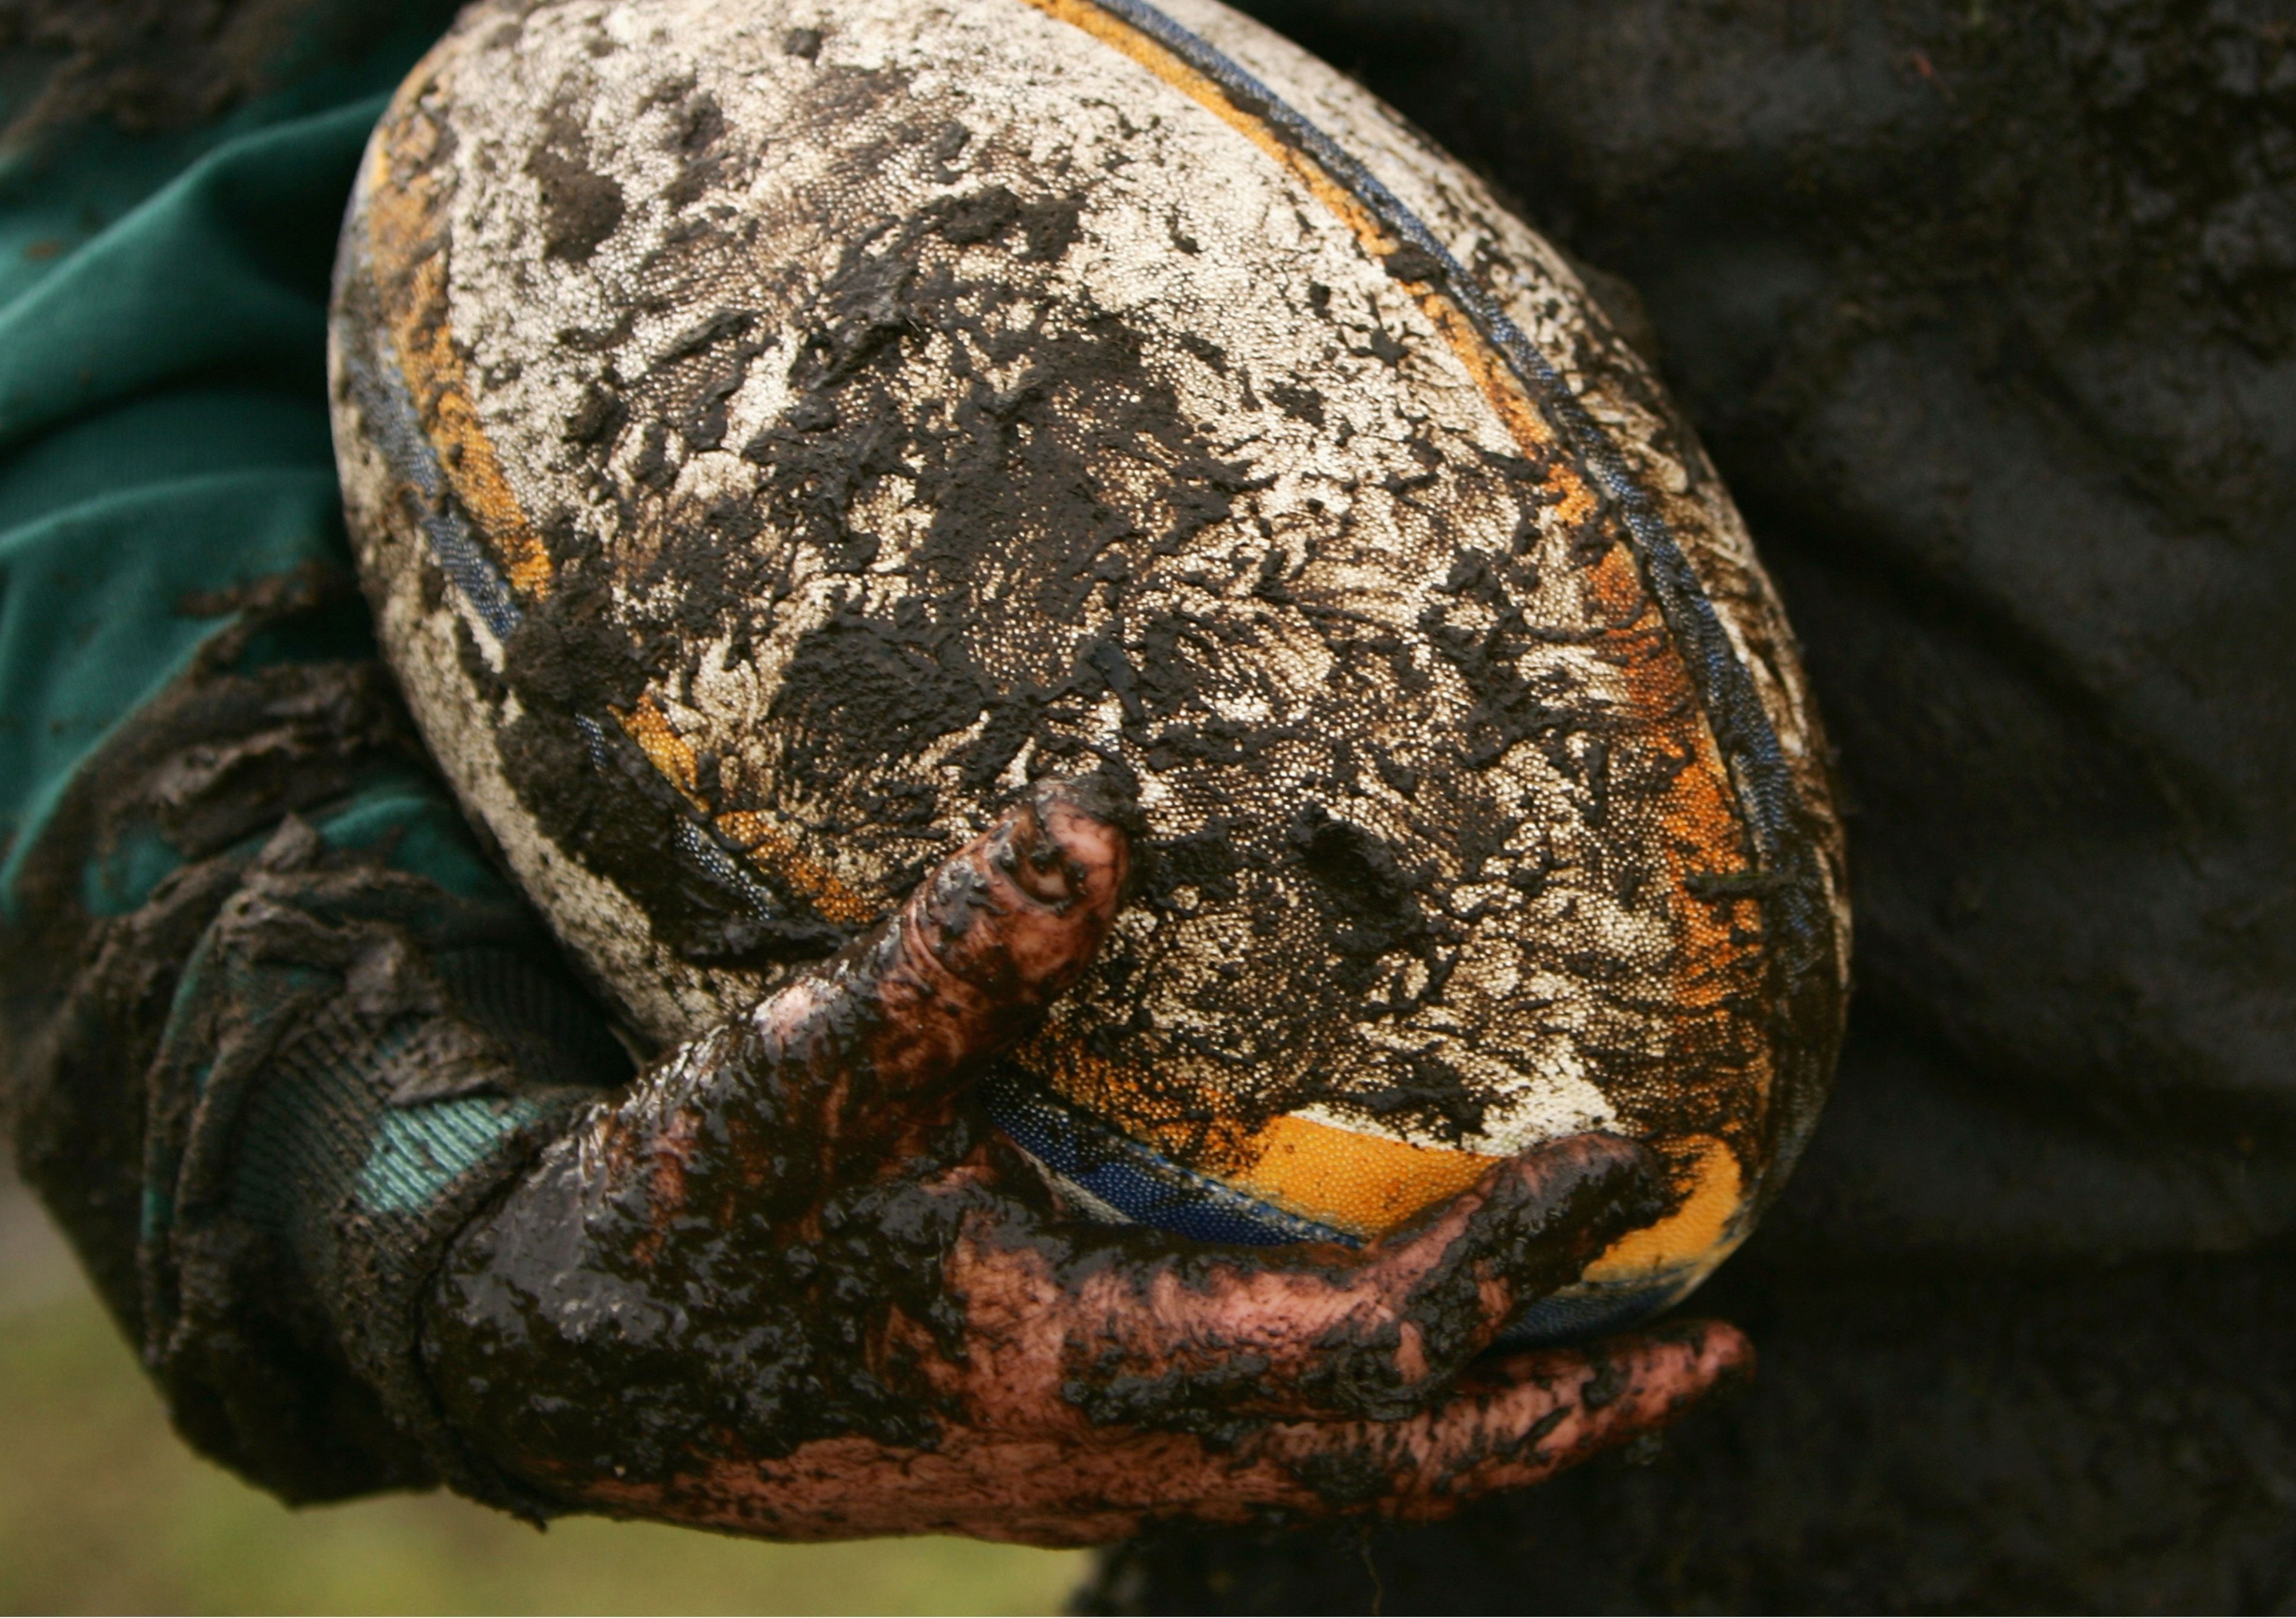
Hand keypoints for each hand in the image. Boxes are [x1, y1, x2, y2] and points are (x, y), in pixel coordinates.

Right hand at [422, 779, 1749, 1544]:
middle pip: (1399, 1466)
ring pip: (1338, 1481)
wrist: (577, 1363)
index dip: (1517, 1259)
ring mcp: (1090, 1472)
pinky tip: (1390, 1351)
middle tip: (1718, 1347)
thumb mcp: (808, 1071)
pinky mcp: (1056, 1448)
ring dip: (1489, 1426)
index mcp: (1090, 1366)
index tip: (1633, 1159)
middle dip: (1566, 1409)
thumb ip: (957, 951)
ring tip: (1610, 1364)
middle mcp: (1116, 1451)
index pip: (1375, 1344)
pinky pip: (1268, 1459)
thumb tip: (1104, 813)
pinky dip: (1376, 1418)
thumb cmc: (689, 1217)